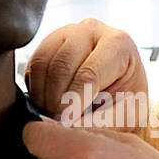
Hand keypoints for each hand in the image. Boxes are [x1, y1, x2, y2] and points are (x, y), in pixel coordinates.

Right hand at [26, 19, 156, 140]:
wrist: (118, 97)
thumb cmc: (126, 106)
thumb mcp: (124, 118)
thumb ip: (100, 122)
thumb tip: (67, 127)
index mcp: (119, 44)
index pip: (89, 73)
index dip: (74, 102)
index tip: (66, 123)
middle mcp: (92, 30)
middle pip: (62, 64)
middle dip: (56, 99)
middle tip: (58, 123)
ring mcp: (67, 33)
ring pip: (42, 62)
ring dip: (42, 95)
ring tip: (53, 116)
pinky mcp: (48, 42)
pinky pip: (32, 66)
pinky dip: (35, 89)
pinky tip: (47, 104)